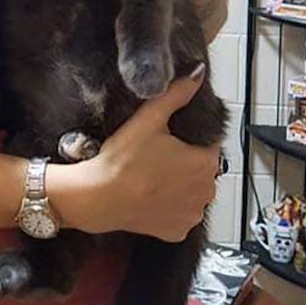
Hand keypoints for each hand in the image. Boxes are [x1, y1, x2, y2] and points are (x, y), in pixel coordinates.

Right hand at [49, 66, 220, 241]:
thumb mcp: (149, 118)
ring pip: (192, 192)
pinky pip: (180, 214)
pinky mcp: (177, 232)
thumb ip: (177, 93)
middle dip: (185, 162)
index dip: (187, 139)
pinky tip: (150, 196)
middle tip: (155, 155)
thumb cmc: (122, 159)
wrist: (97, 197)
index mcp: (205, 163)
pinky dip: (169, 207)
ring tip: (151, 175)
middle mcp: (206, 192)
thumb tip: (198, 72)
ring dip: (179, 185)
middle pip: (201, 168)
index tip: (165, 139)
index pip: (208, 143)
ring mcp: (192, 215)